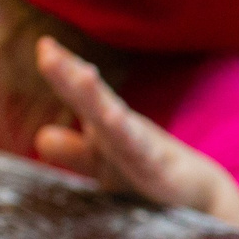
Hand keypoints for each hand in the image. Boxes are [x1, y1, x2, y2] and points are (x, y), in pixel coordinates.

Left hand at [32, 37, 238, 232]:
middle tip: (48, 50)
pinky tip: (114, 117)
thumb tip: (40, 136)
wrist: (198, 194)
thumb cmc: (146, 174)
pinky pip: (139, 148)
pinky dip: (127, 132)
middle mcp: (123, 127)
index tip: (44, 44)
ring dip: (98, 96)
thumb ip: (72, 150)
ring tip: (81, 73)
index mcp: (106, 124)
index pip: (80, 94)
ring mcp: (140, 144)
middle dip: (70, 74)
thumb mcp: (103, 165)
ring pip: (115, 117)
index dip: (63, 71)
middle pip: (92, 98)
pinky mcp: (156, 166)